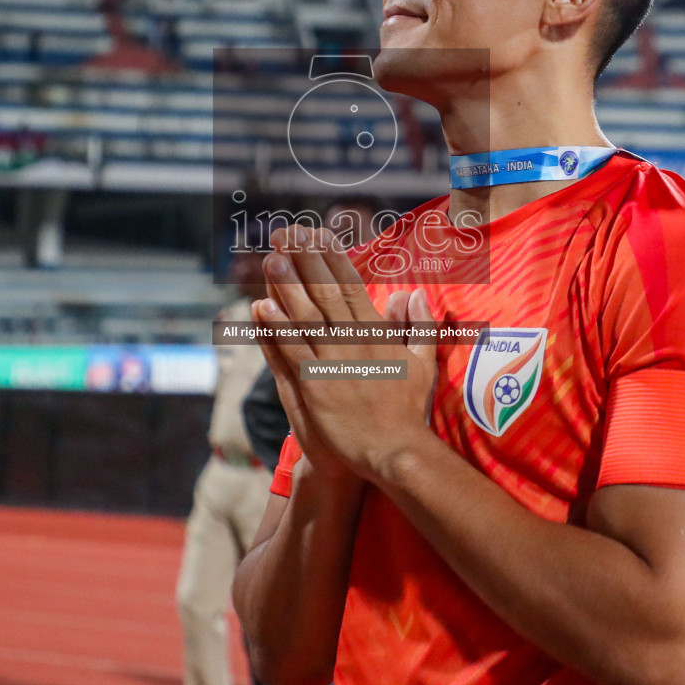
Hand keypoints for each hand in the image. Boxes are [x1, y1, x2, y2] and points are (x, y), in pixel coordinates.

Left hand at [252, 225, 438, 482]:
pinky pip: (291, 351)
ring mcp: (333, 362)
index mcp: (376, 333)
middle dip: (306, 260)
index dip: (332, 258)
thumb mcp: (423, 363)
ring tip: (272, 257)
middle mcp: (353, 341)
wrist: (395, 451)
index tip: (318, 234)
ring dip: (287, 285)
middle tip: (288, 233)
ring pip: (305, 316)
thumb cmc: (408, 411)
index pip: (351, 286)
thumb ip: (420, 326)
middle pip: (325, 293)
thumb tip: (414, 294)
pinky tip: (261, 307)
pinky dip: (275, 328)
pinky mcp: (314, 385)